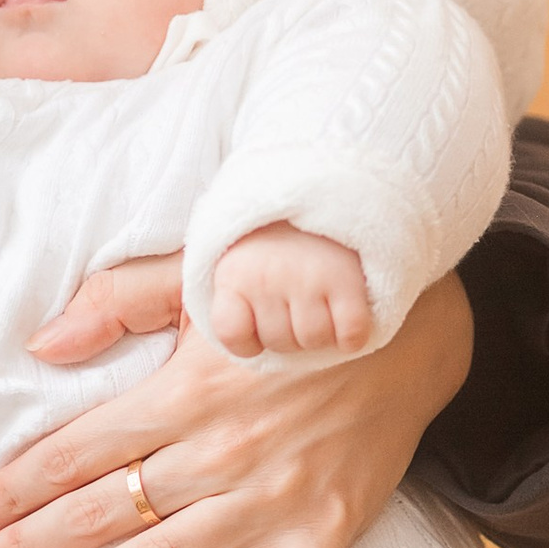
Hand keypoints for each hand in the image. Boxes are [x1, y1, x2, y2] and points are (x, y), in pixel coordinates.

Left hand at [0, 262, 474, 547]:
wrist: (410, 327)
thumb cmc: (292, 299)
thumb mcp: (205, 276)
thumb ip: (120, 300)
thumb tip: (42, 344)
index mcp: (188, 389)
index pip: (83, 448)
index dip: (19, 485)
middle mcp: (225, 449)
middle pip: (108, 508)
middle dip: (33, 544)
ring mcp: (278, 497)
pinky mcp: (328, 529)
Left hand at [210, 223, 372, 358]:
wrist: (324, 188)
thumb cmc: (275, 238)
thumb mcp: (235, 260)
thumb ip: (228, 300)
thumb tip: (195, 359)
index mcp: (233, 275)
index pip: (234, 337)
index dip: (250, 338)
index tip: (259, 318)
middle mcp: (267, 278)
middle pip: (279, 342)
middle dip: (289, 330)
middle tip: (297, 299)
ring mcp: (307, 279)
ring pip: (314, 340)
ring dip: (322, 330)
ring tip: (321, 300)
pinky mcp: (346, 282)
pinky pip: (350, 334)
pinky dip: (353, 332)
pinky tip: (347, 311)